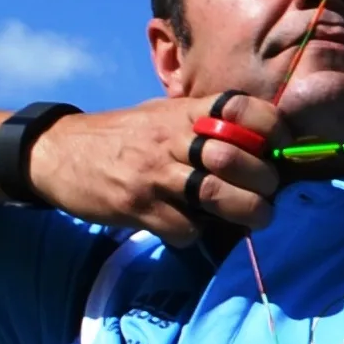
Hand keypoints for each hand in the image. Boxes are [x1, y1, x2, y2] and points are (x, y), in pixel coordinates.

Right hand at [30, 94, 290, 244]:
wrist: (58, 152)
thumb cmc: (125, 136)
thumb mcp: (163, 116)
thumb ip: (204, 126)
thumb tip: (260, 145)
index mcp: (185, 112)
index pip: (242, 110)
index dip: (273, 129)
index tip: (285, 147)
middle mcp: (172, 138)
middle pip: (238, 159)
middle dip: (266, 182)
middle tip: (271, 194)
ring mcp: (155, 173)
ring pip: (217, 195)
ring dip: (246, 212)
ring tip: (257, 218)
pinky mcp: (138, 206)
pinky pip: (184, 228)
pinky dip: (196, 234)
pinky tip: (191, 228)